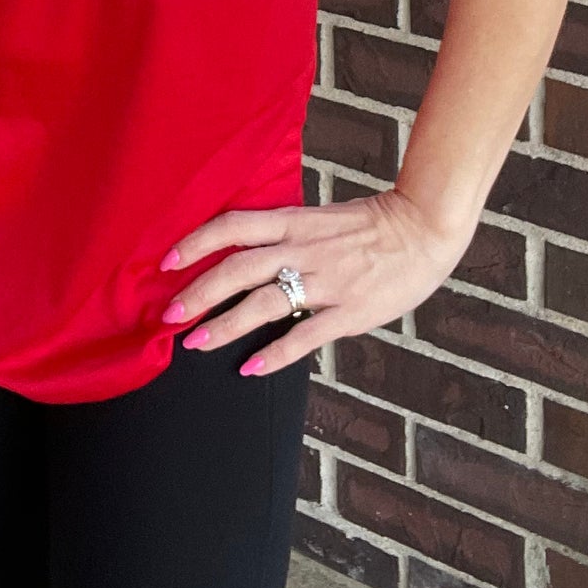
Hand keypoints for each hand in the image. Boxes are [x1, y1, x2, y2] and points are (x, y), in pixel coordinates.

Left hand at [157, 187, 471, 377]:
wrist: (422, 227)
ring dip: (226, 325)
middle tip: (169, 316)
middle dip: (199, 292)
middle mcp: (302, 249)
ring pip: (263, 303)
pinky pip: (304, 336)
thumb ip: (285, 233)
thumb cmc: (369, 224)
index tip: (165, 260)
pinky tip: (250, 369)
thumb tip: (245, 250)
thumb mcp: (318, 218)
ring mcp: (325, 281)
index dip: (196, 241)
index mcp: (293, 222)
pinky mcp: (348, 311)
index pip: (233, 226)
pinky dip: (274, 354)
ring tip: (196, 343)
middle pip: (237, 268)